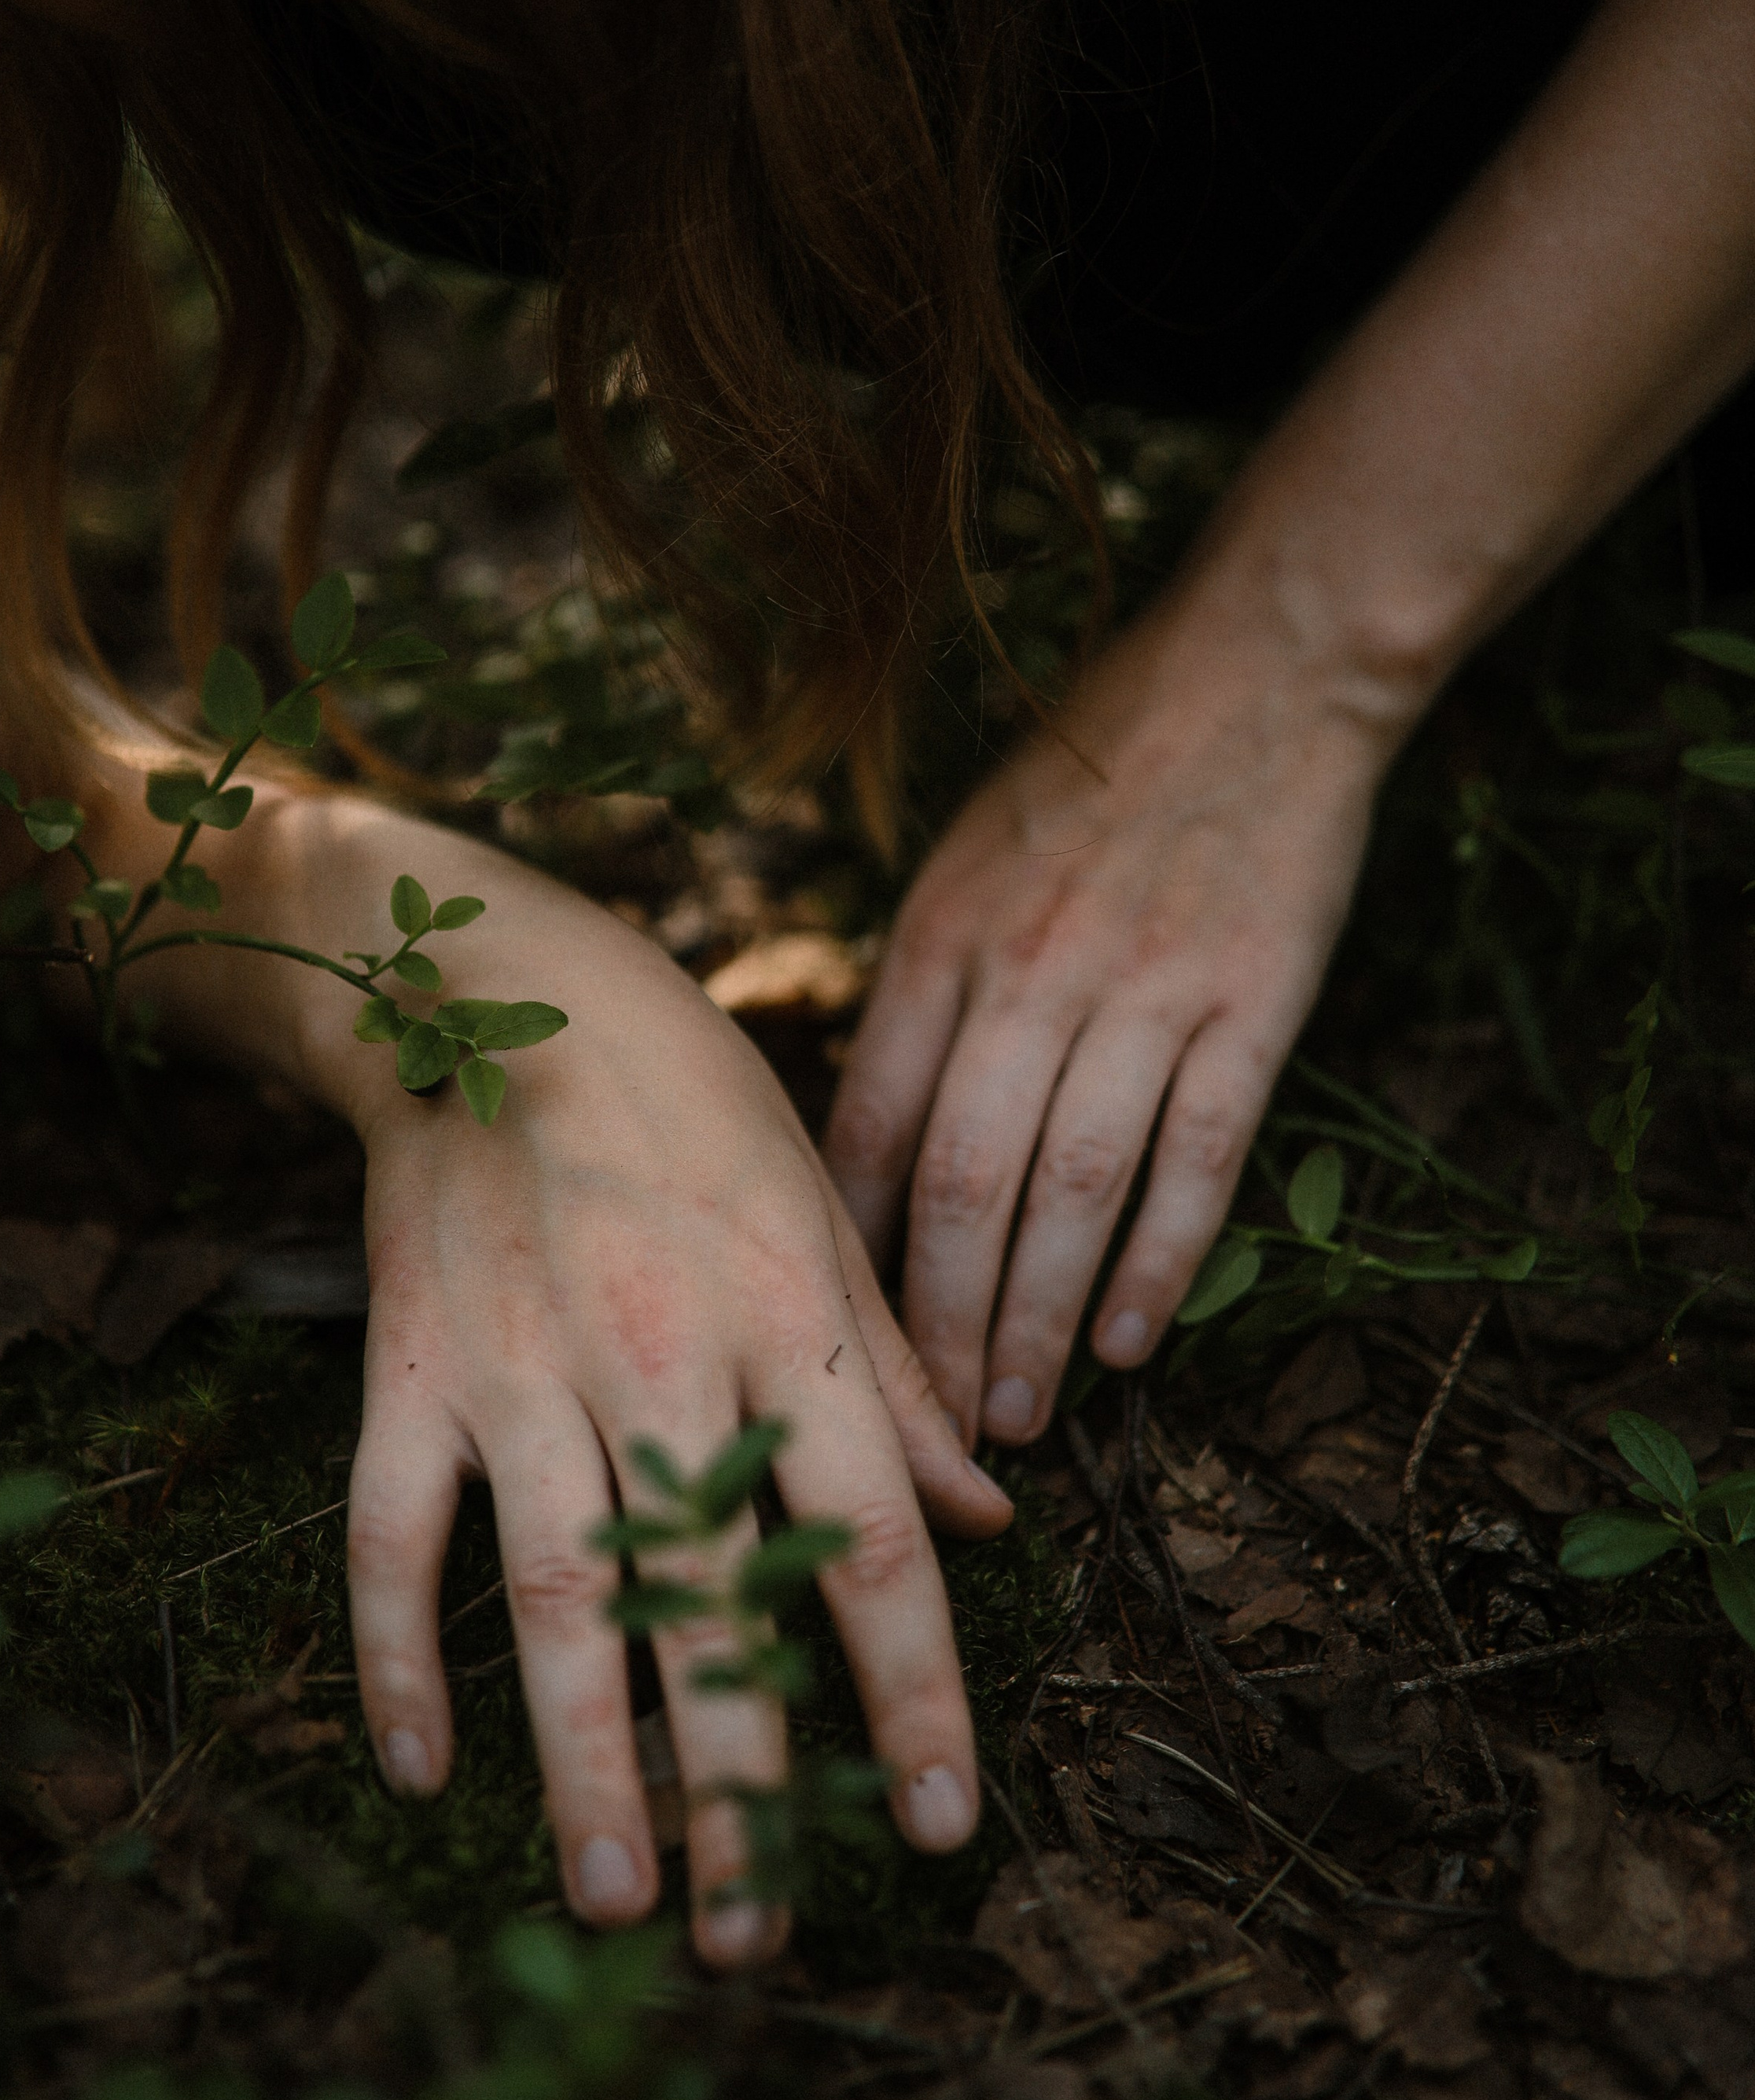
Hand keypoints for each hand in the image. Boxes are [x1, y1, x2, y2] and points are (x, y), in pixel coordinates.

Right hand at [267, 804, 1013, 1969]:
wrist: (493, 988)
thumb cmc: (692, 1101)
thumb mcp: (822, 1212)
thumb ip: (897, 1383)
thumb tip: (992, 1523)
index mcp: (783, 1324)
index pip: (870, 1542)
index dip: (913, 1691)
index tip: (940, 1825)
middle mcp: (659, 1360)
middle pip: (712, 1602)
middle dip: (742, 1783)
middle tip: (757, 1936)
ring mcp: (521, 1370)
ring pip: (560, 1596)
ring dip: (585, 1760)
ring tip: (617, 1901)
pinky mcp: (408, 1370)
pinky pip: (392, 1533)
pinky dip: (397, 1653)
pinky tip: (420, 1772)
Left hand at [825, 577, 1393, 1447]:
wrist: (1256, 676)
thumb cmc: (1092, 772)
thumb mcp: (962, 858)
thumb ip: (920, 989)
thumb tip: (862, 1134)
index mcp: (942, 937)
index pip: (870, 1124)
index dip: (853, 1248)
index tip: (843, 1338)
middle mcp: (1030, 971)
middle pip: (962, 1181)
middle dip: (939, 1321)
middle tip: (934, 1424)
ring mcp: (1145, 991)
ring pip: (1072, 1189)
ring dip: (1038, 1316)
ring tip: (1021, 1413)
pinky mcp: (1251, 1006)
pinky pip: (1196, 1158)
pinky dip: (1160, 1261)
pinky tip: (1132, 1341)